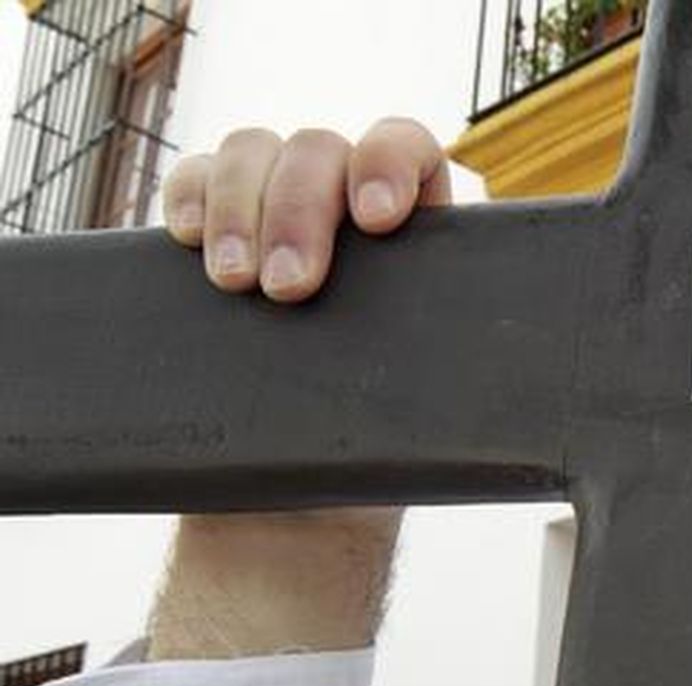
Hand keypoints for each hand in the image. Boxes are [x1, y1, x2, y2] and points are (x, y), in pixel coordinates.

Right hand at [150, 119, 448, 656]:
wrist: (310, 506)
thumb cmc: (383, 453)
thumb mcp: (431, 404)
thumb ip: (444, 355)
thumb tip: (478, 352)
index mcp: (417, 232)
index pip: (408, 148)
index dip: (389, 160)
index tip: (377, 218)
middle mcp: (346, 208)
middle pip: (320, 150)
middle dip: (298, 209)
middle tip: (288, 292)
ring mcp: (278, 214)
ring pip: (254, 153)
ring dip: (239, 206)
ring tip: (235, 285)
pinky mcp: (217, 237)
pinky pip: (196, 180)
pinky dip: (189, 196)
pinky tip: (187, 240)